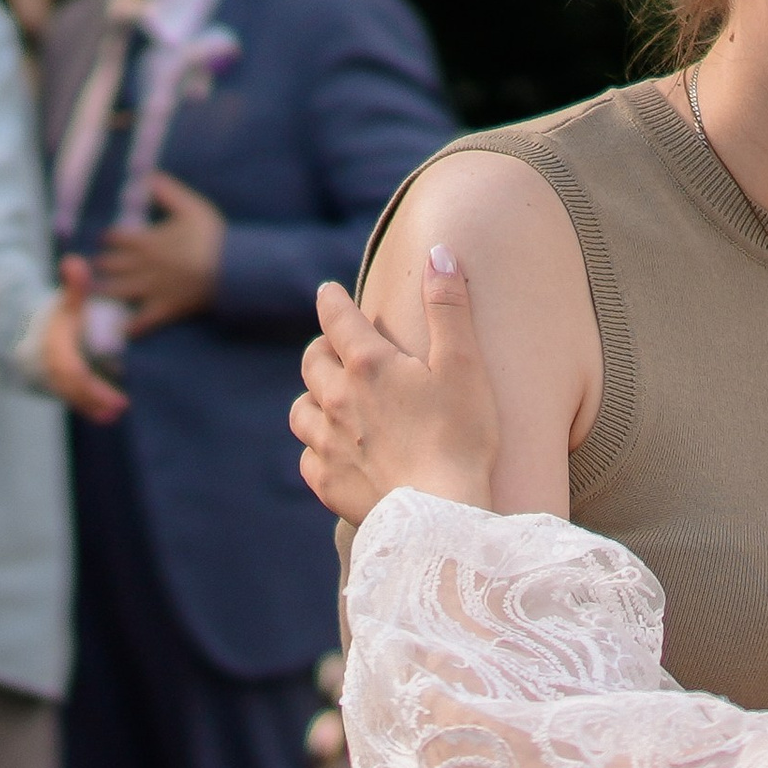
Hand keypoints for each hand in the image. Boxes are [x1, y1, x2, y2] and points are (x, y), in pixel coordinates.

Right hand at [38, 258, 127, 421]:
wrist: (33, 329)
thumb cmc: (60, 315)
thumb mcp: (68, 300)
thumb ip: (75, 285)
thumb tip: (74, 262)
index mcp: (55, 345)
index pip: (73, 371)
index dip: (93, 386)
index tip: (117, 397)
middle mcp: (51, 364)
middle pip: (73, 387)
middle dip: (96, 399)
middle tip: (121, 407)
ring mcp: (52, 377)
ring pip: (71, 396)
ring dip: (92, 407)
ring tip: (115, 416)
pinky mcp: (58, 385)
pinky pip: (71, 400)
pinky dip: (87, 409)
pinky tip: (105, 418)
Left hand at [93, 170, 224, 332]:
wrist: (232, 270)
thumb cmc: (214, 237)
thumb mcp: (192, 207)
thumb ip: (169, 192)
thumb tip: (149, 177)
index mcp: (147, 241)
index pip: (116, 238)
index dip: (108, 239)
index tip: (104, 240)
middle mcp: (143, 266)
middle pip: (111, 265)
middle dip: (102, 264)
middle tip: (99, 265)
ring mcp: (152, 289)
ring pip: (118, 291)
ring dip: (104, 292)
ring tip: (95, 294)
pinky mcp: (165, 309)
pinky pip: (142, 321)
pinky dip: (131, 327)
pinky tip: (123, 330)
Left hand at [292, 249, 499, 518]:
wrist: (442, 516)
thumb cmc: (462, 437)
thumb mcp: (465, 363)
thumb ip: (450, 306)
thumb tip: (439, 251)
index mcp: (368, 365)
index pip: (337, 318)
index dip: (332, 301)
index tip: (328, 293)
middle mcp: (337, 400)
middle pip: (312, 363)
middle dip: (321, 350)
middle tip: (334, 349)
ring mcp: (328, 444)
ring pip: (301, 411)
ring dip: (312, 400)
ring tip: (330, 402)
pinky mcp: (329, 483)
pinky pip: (308, 459)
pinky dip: (317, 450)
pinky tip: (334, 453)